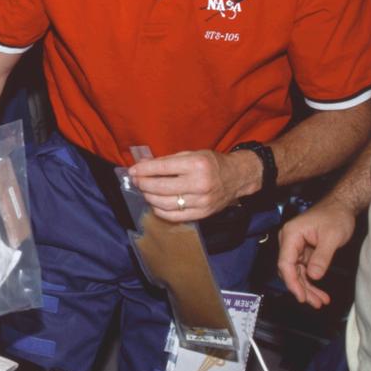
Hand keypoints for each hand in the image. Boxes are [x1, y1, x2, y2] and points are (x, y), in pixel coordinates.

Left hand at [131, 149, 260, 222]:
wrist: (237, 177)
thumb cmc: (212, 163)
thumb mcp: (191, 154)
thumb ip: (167, 160)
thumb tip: (142, 165)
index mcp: (196, 164)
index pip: (163, 168)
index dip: (144, 170)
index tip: (132, 171)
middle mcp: (199, 184)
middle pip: (161, 187)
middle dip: (144, 184)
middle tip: (137, 182)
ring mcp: (201, 201)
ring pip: (166, 204)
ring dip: (150, 198)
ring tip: (145, 192)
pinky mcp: (202, 214)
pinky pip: (175, 216)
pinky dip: (161, 211)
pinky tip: (155, 204)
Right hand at [276, 202, 356, 308]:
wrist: (341, 206)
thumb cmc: (336, 216)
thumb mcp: (332, 237)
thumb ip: (322, 257)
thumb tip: (313, 276)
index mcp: (291, 234)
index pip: (285, 263)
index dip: (292, 282)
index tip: (301, 296)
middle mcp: (289, 241)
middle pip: (289, 271)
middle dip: (301, 288)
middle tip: (314, 303)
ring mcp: (295, 247)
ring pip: (296, 273)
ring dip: (307, 288)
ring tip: (320, 301)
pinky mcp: (303, 251)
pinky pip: (304, 270)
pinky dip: (311, 281)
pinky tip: (319, 292)